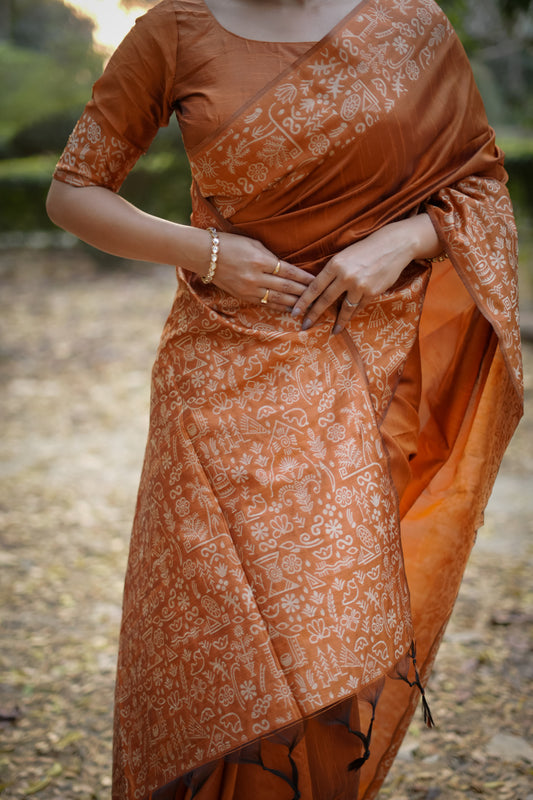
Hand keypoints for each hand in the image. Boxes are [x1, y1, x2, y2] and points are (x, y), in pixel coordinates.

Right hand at [209, 232, 313, 311]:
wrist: (205, 255)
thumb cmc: (230, 243)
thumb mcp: (253, 244)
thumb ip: (271, 256)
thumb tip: (287, 267)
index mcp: (260, 260)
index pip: (289, 271)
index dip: (304, 277)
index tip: (317, 280)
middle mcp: (256, 277)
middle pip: (286, 287)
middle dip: (304, 292)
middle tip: (319, 296)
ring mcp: (249, 289)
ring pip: (277, 298)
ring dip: (294, 303)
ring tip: (308, 306)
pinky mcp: (243, 296)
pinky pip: (265, 303)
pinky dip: (279, 307)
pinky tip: (290, 309)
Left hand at [291, 216, 439, 331]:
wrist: (393, 245)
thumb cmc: (365, 249)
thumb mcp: (344, 256)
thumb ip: (332, 272)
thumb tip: (320, 290)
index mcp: (335, 265)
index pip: (314, 287)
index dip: (303, 301)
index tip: (295, 312)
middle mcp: (345, 276)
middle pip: (325, 300)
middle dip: (314, 315)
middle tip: (305, 326)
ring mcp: (359, 285)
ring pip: (344, 308)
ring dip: (338, 321)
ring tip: (333, 331)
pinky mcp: (372, 292)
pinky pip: (359, 307)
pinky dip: (353, 313)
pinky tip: (349, 320)